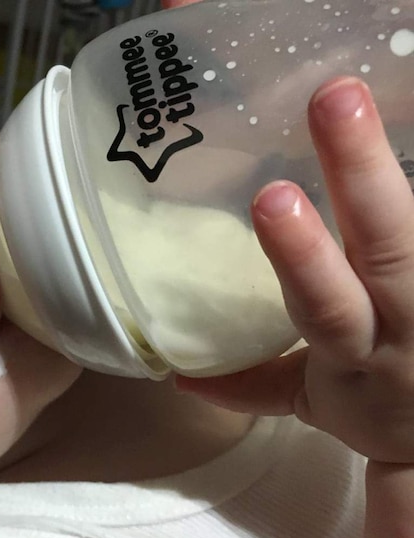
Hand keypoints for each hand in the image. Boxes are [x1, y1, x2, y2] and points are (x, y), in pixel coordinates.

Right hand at [175, 76, 413, 537]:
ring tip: (348, 96)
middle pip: (388, 245)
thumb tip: (181, 375)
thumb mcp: (316, 404)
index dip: (303, 257)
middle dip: (359, 174)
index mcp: (353, 352)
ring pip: (412, 230)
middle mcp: (400, 316)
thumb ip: (254, 385)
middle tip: (333, 100)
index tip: (271, 196)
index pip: (326, 305)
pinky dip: (411, 162)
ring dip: (376, 162)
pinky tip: (403, 98)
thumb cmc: (379, 406)